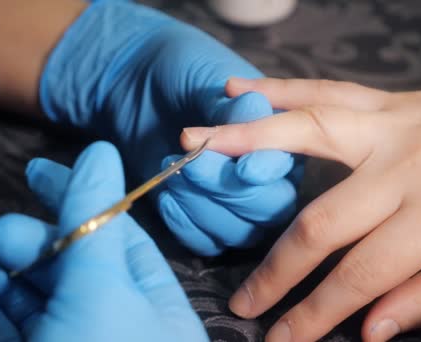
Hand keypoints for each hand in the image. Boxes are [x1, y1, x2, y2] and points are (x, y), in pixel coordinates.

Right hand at [0, 142, 207, 341]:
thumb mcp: (101, 291)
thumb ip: (95, 223)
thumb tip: (100, 152)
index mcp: (152, 305)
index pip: (117, 237)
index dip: (80, 202)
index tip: (40, 174)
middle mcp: (115, 326)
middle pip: (69, 267)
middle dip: (32, 244)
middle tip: (3, 235)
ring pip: (31, 300)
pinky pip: (4, 331)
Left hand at [40, 0, 297, 255]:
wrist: (135, 84)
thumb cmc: (177, 70)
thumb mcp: (201, 75)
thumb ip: (228, 102)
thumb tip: (256, 112)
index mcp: (278, 135)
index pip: (286, 167)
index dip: (267, 172)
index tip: (243, 168)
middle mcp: (265, 175)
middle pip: (269, 208)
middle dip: (227, 190)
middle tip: (190, 161)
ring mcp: (235, 201)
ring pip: (239, 231)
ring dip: (203, 207)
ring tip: (171, 171)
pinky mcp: (204, 217)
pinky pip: (207, 242)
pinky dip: (186, 224)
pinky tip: (167, 197)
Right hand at [182, 58, 420, 340]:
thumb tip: (373, 329)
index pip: (359, 278)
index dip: (313, 316)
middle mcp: (403, 165)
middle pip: (318, 222)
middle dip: (275, 270)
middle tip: (242, 301)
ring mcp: (391, 125)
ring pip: (302, 134)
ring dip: (242, 144)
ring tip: (191, 152)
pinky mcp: (388, 102)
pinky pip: (323, 92)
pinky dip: (276, 90)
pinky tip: (238, 89)